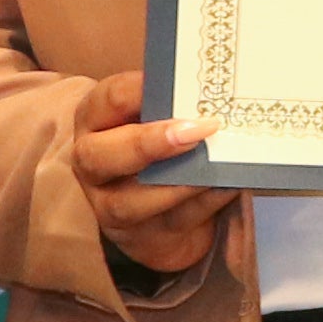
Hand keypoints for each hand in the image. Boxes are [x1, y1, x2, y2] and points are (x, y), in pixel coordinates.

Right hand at [71, 68, 227, 278]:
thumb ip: (173, 105)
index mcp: (95, 122)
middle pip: (98, 156)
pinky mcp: (143, 238)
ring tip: (216, 163)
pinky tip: (229, 184)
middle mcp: (94, 164)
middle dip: (147, 143)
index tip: (180, 83)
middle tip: (197, 131)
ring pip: (130, 202)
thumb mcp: (157, 121)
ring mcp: (111, 207)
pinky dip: (205, 202)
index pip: (105, 100)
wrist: (162, 213)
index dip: (138, 91)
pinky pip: (174, 221)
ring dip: (179, 182)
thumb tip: (213, 89)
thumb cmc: (162, 151)